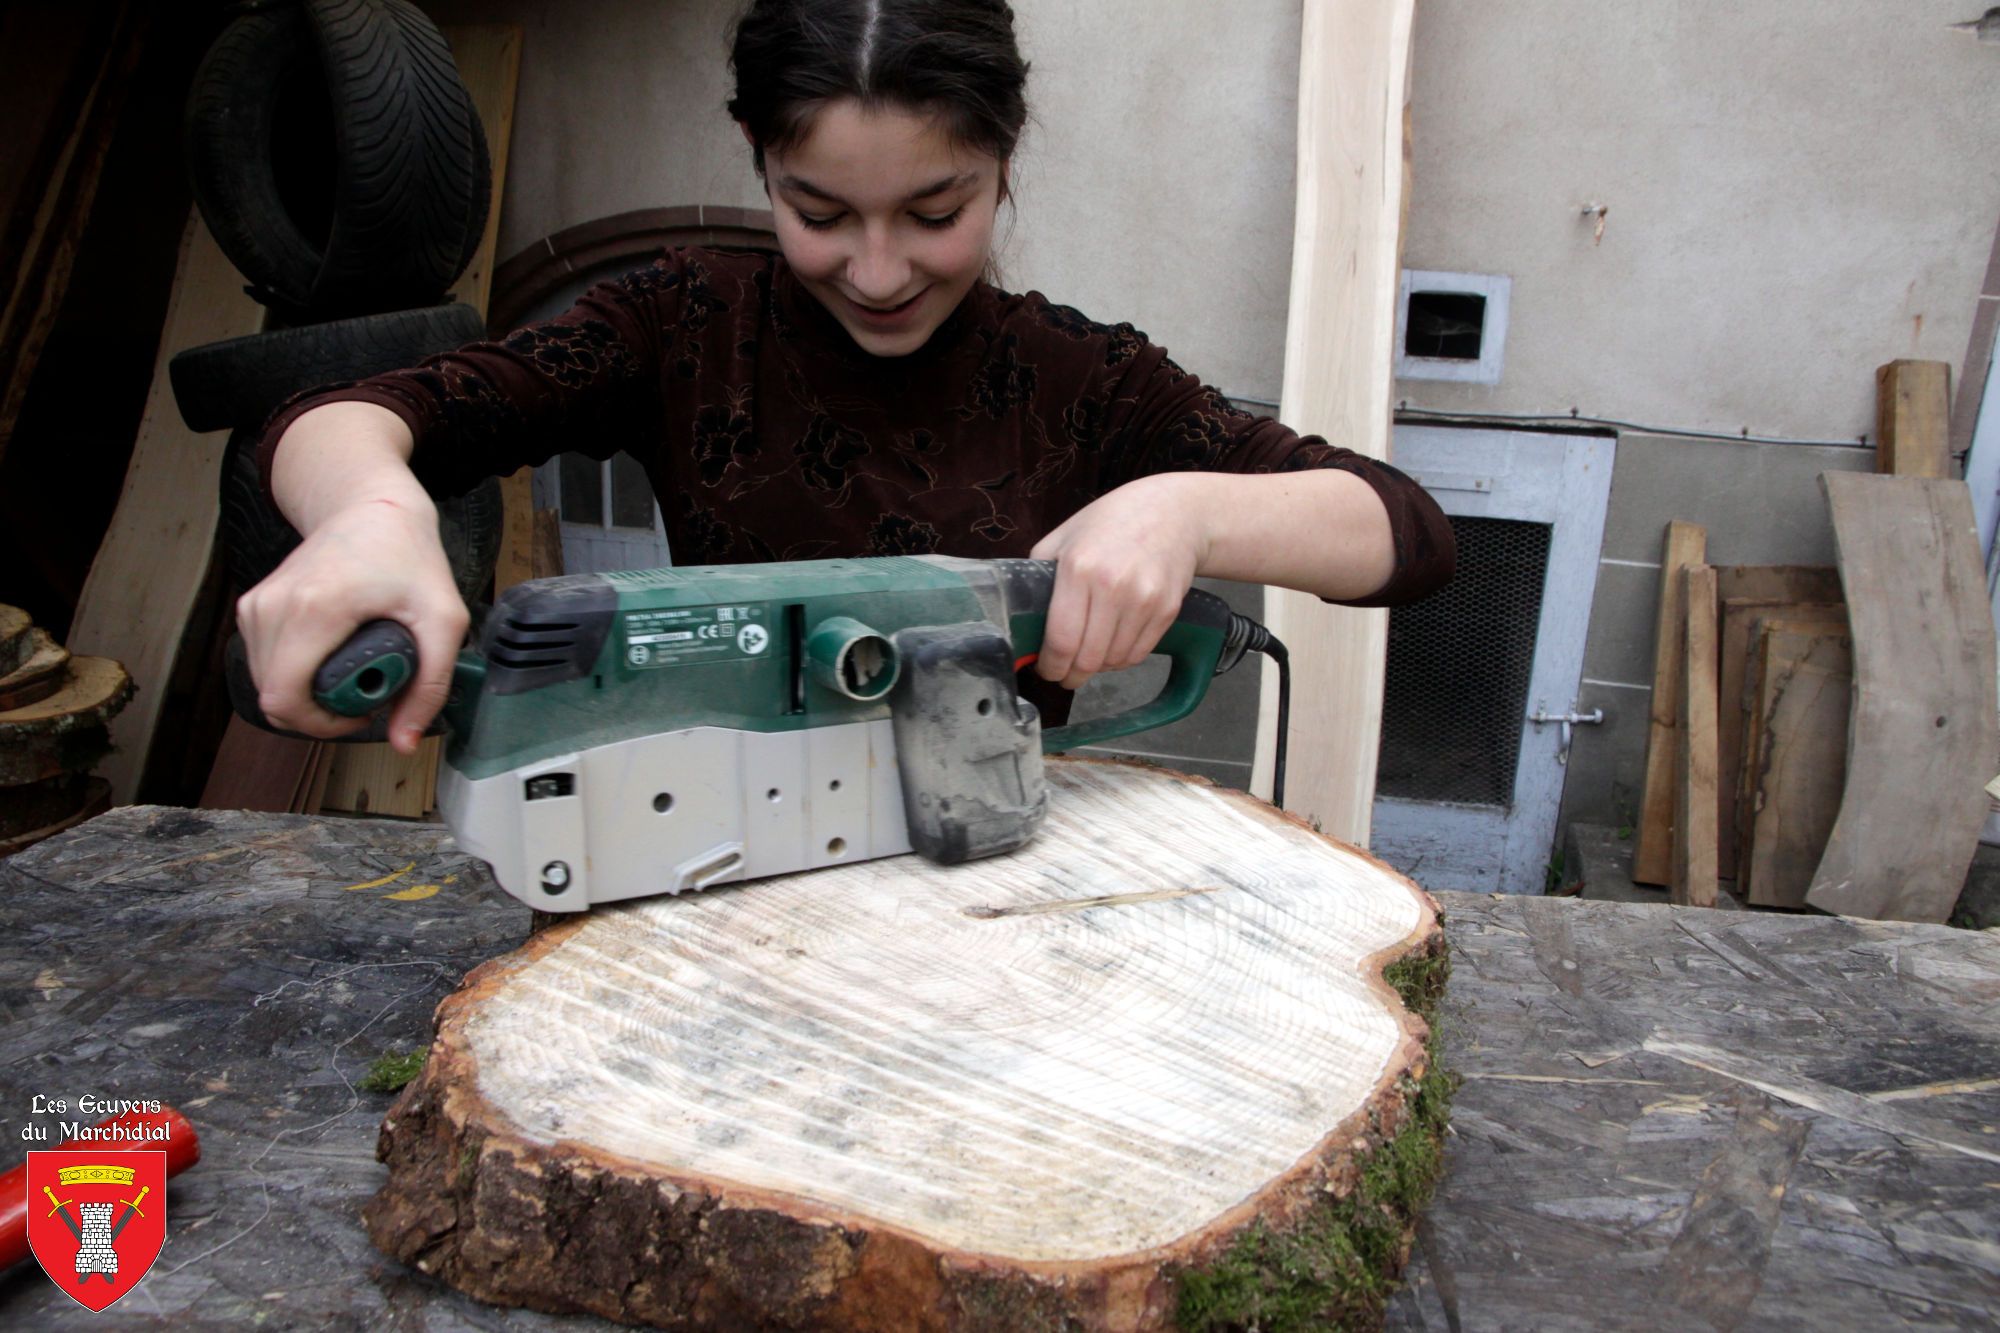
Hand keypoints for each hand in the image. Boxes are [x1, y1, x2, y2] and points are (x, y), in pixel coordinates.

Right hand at [234, 496, 468, 753]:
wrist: (370, 505)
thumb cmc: (407, 554)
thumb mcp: (443, 619)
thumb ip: (430, 686)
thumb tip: (404, 743)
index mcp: (313, 608)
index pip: (286, 698)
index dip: (322, 725)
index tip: (363, 711)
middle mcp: (273, 607)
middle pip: (274, 698)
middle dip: (320, 712)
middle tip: (365, 688)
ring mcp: (256, 606)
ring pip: (266, 685)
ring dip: (308, 693)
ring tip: (354, 668)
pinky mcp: (252, 607)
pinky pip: (264, 664)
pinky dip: (295, 673)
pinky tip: (332, 655)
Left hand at [1028, 473, 1207, 689]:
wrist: (1174, 512)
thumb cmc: (1112, 522)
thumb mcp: (1064, 536)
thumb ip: (1040, 575)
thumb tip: (1021, 616)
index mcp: (1079, 568)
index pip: (1062, 639)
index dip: (1050, 666)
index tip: (1046, 670)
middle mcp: (1113, 587)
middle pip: (1088, 658)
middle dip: (1071, 675)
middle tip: (1064, 675)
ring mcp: (1144, 601)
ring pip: (1113, 662)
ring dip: (1097, 668)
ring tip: (1089, 656)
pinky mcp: (1167, 610)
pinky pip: (1138, 655)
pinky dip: (1121, 660)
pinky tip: (1112, 648)